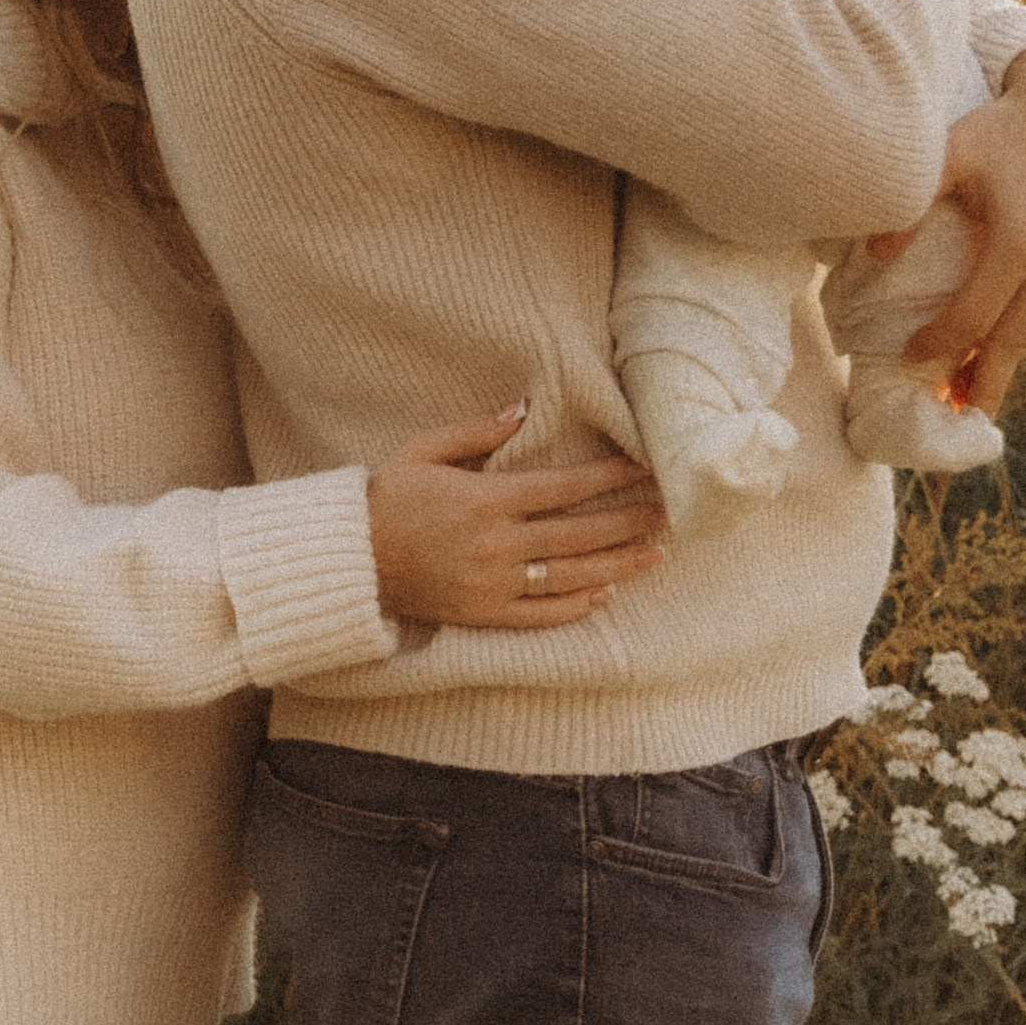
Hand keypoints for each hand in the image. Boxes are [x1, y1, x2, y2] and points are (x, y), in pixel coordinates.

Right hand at [364, 406, 665, 628]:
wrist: (355, 559)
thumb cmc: (388, 496)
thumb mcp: (425, 450)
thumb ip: (476, 432)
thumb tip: (523, 409)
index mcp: (486, 500)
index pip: (562, 488)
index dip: (607, 477)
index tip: (642, 467)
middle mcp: (498, 545)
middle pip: (579, 533)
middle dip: (629, 521)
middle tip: (670, 512)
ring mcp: (495, 584)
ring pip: (572, 576)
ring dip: (619, 565)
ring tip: (657, 554)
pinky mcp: (487, 615)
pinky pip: (543, 615)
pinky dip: (578, 607)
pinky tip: (606, 595)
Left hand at [868, 50, 1025, 413]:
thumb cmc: (1003, 131)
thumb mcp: (953, 153)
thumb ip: (912, 202)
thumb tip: (871, 251)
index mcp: (1020, 244)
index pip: (974, 314)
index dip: (941, 343)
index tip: (911, 360)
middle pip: (1014, 339)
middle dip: (984, 378)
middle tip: (955, 415)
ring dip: (1007, 360)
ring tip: (974, 392)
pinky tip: (1004, 346)